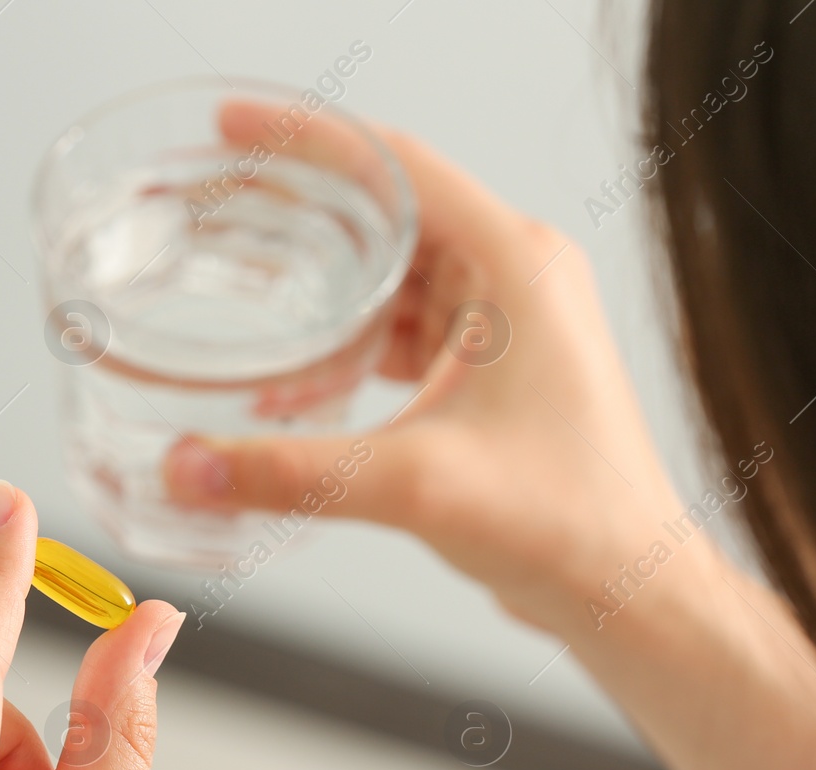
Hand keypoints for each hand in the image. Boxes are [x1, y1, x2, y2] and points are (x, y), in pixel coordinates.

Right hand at [165, 110, 697, 637]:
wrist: (626, 591)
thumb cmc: (573, 522)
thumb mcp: (419, 486)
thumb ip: (295, 473)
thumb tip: (190, 467)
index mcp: (515, 265)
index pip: (395, 166)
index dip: (305, 141)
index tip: (232, 132)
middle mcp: (515, 277)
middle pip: (386, 211)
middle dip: (298, 212)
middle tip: (215, 209)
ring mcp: (506, 322)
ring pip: (391, 275)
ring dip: (319, 285)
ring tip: (237, 286)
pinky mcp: (491, 368)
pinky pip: (402, 332)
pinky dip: (347, 347)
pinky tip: (293, 382)